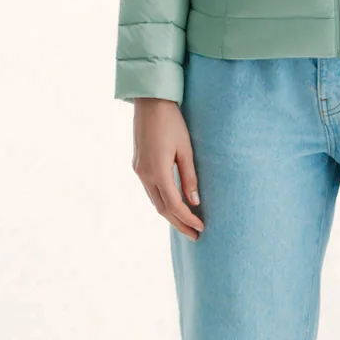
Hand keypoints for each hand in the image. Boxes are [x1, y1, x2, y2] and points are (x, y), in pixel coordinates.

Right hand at [131, 97, 204, 239]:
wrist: (150, 102)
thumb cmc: (172, 122)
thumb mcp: (186, 149)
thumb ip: (189, 177)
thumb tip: (194, 202)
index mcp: (158, 171)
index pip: (174, 205)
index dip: (188, 219)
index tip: (201, 228)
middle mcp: (145, 174)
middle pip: (162, 209)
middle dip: (179, 224)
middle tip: (195, 236)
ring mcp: (139, 170)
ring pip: (155, 201)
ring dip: (170, 215)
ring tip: (186, 225)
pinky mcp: (138, 165)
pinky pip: (151, 191)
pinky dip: (163, 202)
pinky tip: (173, 206)